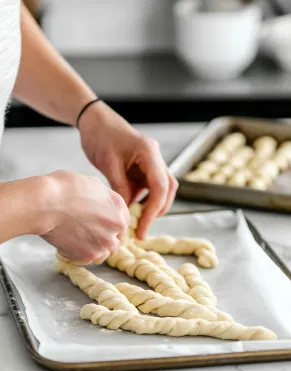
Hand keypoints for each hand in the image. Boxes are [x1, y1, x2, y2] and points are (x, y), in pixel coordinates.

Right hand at [37, 171, 129, 261]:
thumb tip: (105, 206)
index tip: (103, 227)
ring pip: (103, 252)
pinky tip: (66, 241)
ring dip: (92, 247)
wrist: (46, 204)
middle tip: (87, 234)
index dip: (112, 225)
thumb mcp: (93, 184)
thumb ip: (105, 199)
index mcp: (119, 208)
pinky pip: (86, 258)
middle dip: (104, 238)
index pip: (124, 223)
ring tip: (76, 238)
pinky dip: (77, 253)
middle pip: (116, 239)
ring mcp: (103, 244)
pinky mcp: (88, 255)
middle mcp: (116, 228)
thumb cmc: (65, 189)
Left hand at [78, 101, 177, 238]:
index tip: (142, 228)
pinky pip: (148, 188)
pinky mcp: (143, 168)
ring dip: (152, 207)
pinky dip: (143, 201)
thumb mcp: (108, 163)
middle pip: (167, 189)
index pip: (160, 186)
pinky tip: (131, 211)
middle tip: (141, 230)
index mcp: (149, 153)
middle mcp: (155, 158)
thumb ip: (120, 187)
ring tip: (136, 223)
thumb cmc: (100, 136)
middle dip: (157, 211)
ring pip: (161, 190)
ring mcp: (150, 163)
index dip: (153, 210)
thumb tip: (127, 213)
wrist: (94, 121)